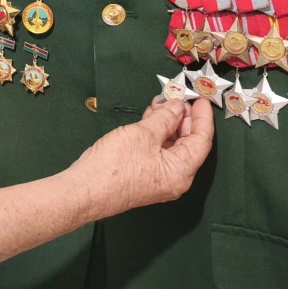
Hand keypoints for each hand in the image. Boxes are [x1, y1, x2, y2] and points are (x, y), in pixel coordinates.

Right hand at [67, 99, 213, 219]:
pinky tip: (150, 118)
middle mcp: (175, 179)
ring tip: (162, 102)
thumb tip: (178, 107)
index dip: (203, 118)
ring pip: (172, 147)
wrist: (84, 190)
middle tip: (180, 98)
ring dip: (169, 124)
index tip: (202, 99)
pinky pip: (159, 152)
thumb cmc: (115, 164)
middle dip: (185, 119)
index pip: (202, 141)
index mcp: (181, 172)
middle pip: (188, 144)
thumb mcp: (143, 134)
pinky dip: (157, 134)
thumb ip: (165, 118)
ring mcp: (159, 179)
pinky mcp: (144, 176)